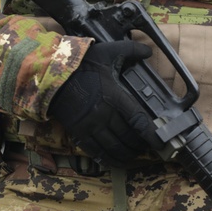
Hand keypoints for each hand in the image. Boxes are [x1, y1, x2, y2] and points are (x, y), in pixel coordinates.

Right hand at [48, 39, 160, 167]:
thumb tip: (149, 50)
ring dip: (127, 154)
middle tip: (149, 146)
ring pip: (114, 148)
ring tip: (136, 155)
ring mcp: (90, 126)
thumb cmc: (81, 64)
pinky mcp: (79, 133)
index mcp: (113, 96)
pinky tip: (117, 161)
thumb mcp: (106, 52)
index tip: (161, 142)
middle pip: (128, 137)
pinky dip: (110, 160)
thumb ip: (129, 50)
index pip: (138, 120)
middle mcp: (103, 115)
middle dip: (141, 145)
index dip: (151, 134)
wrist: (50, 75)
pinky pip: (97, 152)